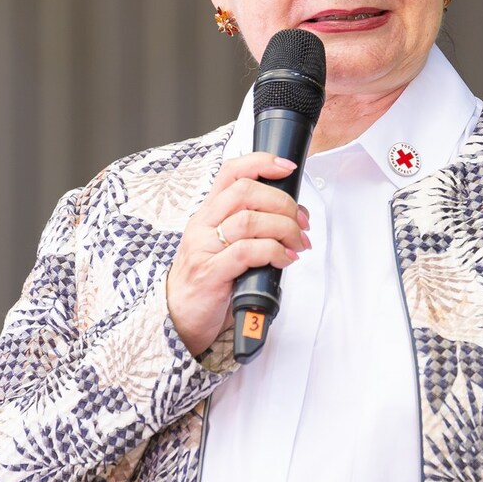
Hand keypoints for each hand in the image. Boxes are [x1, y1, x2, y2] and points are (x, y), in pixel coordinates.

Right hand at [167, 153, 310, 357]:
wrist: (181, 318)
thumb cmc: (211, 280)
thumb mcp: (230, 245)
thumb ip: (255, 226)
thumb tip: (295, 214)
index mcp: (209, 213)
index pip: (230, 172)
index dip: (261, 163)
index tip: (287, 168)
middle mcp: (203, 225)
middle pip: (245, 192)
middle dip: (283, 203)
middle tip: (301, 222)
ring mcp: (203, 248)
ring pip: (249, 220)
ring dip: (284, 229)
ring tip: (298, 244)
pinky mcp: (210, 273)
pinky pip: (247, 251)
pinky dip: (274, 252)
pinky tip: (285, 260)